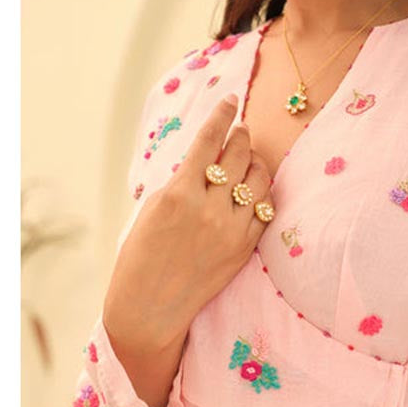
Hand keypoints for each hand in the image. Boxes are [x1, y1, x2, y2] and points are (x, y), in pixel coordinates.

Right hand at [103, 95, 273, 352]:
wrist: (150, 307)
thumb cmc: (142, 255)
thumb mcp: (154, 207)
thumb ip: (183, 180)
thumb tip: (209, 155)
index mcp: (179, 193)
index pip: (209, 141)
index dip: (222, 115)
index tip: (232, 100)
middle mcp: (208, 209)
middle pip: (239, 155)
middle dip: (242, 136)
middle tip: (241, 130)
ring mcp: (230, 230)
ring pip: (258, 180)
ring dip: (256, 163)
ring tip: (249, 159)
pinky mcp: (243, 249)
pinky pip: (265, 211)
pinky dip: (262, 195)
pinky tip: (254, 190)